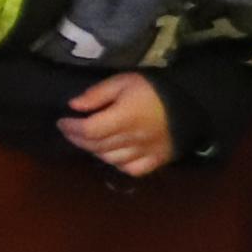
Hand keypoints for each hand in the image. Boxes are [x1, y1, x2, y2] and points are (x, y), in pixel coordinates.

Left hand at [59, 73, 176, 177]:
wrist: (190, 102)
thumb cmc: (153, 88)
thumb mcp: (123, 81)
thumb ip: (98, 94)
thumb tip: (74, 106)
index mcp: (124, 118)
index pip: (89, 130)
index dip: (71, 128)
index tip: (62, 121)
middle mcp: (133, 139)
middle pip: (96, 146)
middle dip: (77, 139)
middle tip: (70, 130)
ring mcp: (145, 153)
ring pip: (110, 159)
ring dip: (94, 151)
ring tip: (89, 140)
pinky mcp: (156, 160)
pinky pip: (131, 169)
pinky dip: (118, 164)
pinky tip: (113, 155)